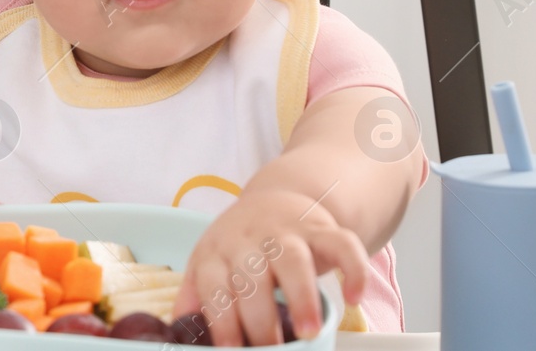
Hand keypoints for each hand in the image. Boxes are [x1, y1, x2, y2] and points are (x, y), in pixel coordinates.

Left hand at [172, 188, 368, 346]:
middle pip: (252, 278)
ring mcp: (288, 230)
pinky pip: (342, 243)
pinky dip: (353, 269)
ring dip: (302, 297)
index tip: (233, 349)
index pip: (214, 286)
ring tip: (308, 331)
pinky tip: (354, 296)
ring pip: (295, 260)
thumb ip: (197, 298)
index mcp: (217, 251)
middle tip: (272, 350)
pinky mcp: (322, 227)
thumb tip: (181, 337)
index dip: (222, 321)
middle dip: (262, 320)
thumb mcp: (210, 263)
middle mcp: (250, 239)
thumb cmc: (240, 245)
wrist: (275, 200)